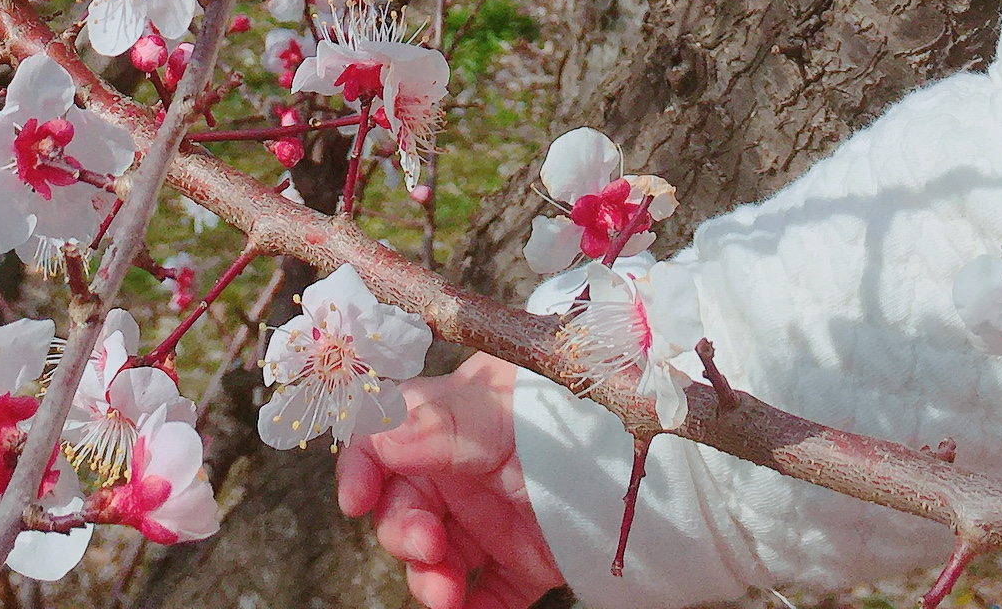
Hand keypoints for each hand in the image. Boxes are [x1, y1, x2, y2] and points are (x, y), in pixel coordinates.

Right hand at [337, 353, 566, 608]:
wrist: (646, 458)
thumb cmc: (566, 412)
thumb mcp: (498, 411)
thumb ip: (435, 422)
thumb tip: (374, 435)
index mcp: (448, 425)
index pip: (382, 443)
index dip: (359, 469)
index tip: (355, 501)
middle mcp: (463, 474)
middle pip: (403, 511)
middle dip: (403, 534)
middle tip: (427, 547)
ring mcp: (493, 522)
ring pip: (436, 563)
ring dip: (430, 581)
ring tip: (446, 594)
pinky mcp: (525, 565)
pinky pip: (486, 599)